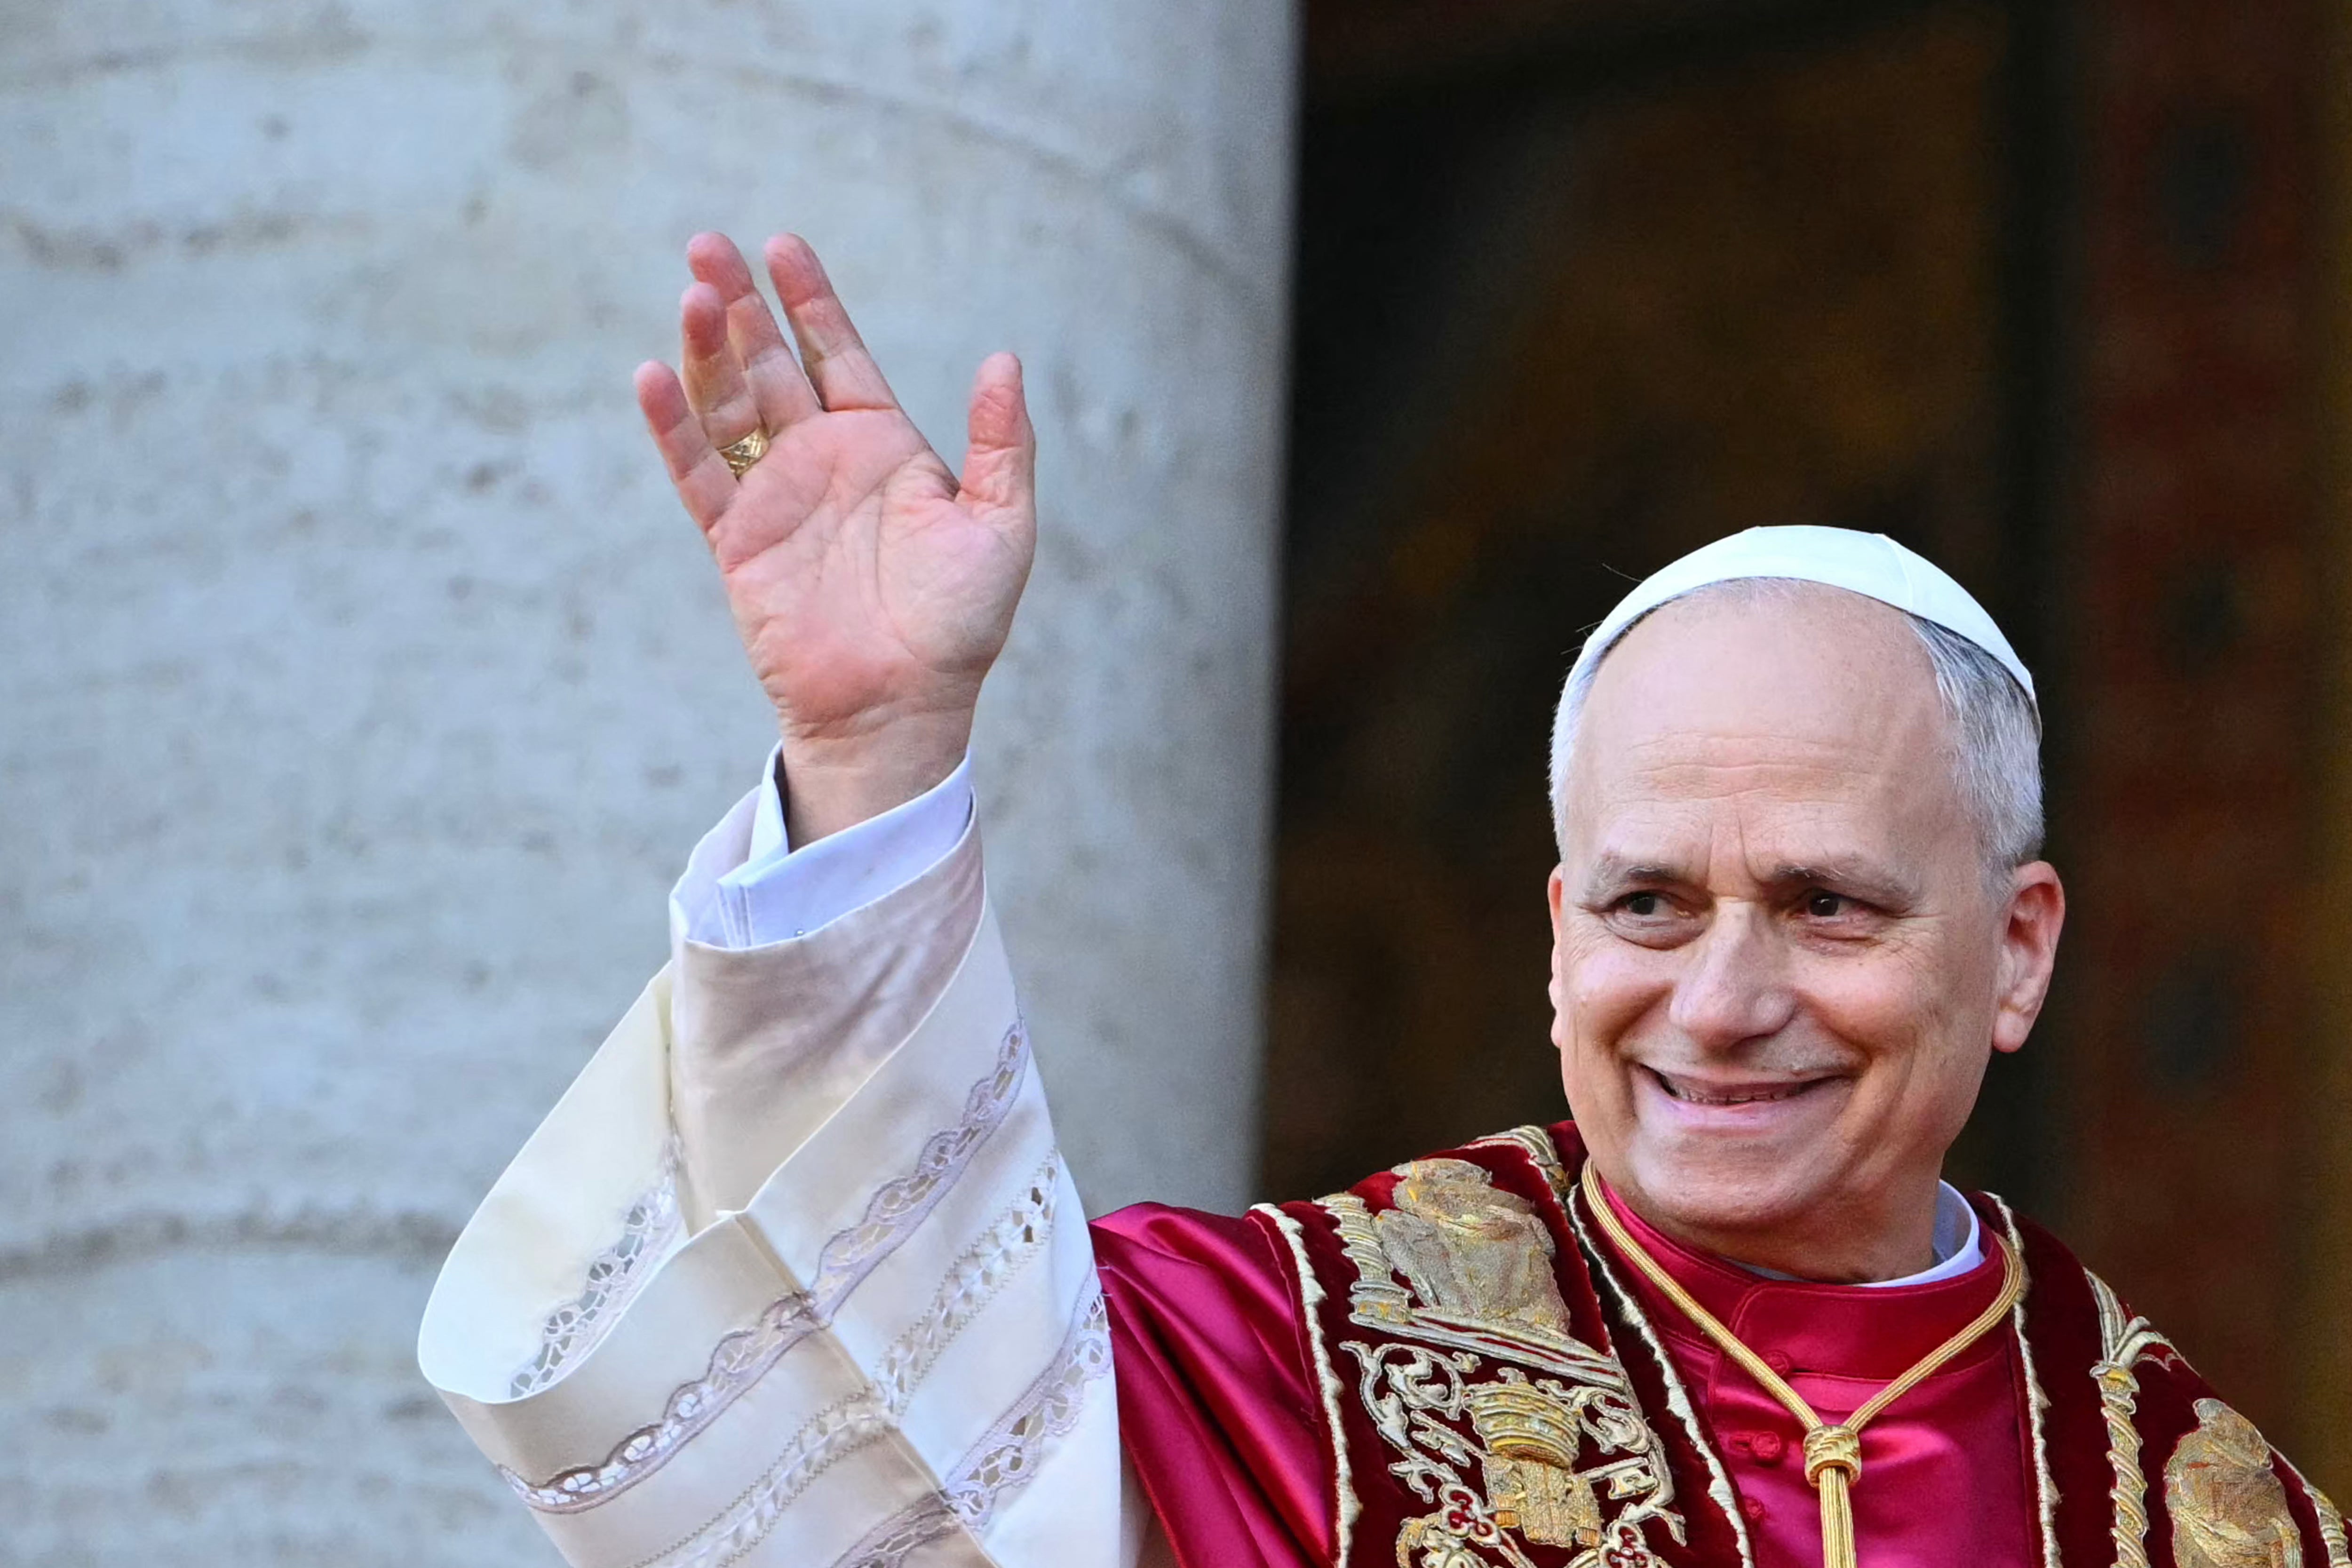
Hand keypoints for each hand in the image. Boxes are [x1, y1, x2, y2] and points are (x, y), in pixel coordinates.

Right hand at [635, 233, 1035, 840]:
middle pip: (769, 364)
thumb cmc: (959, 627)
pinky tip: (652, 376)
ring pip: (728, 406)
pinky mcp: (737, 541)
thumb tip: (1004, 362)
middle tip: (709, 245)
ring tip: (692, 292)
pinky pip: (698, 473)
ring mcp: (774, 498)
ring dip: (706, 350)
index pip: (837, 354)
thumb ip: (1002, 444)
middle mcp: (822, 462)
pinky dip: (672, 427)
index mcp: (883, 448)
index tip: (783, 246)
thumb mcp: (1000, 527)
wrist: (903, 706)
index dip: (810, 300)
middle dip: (741, 304)